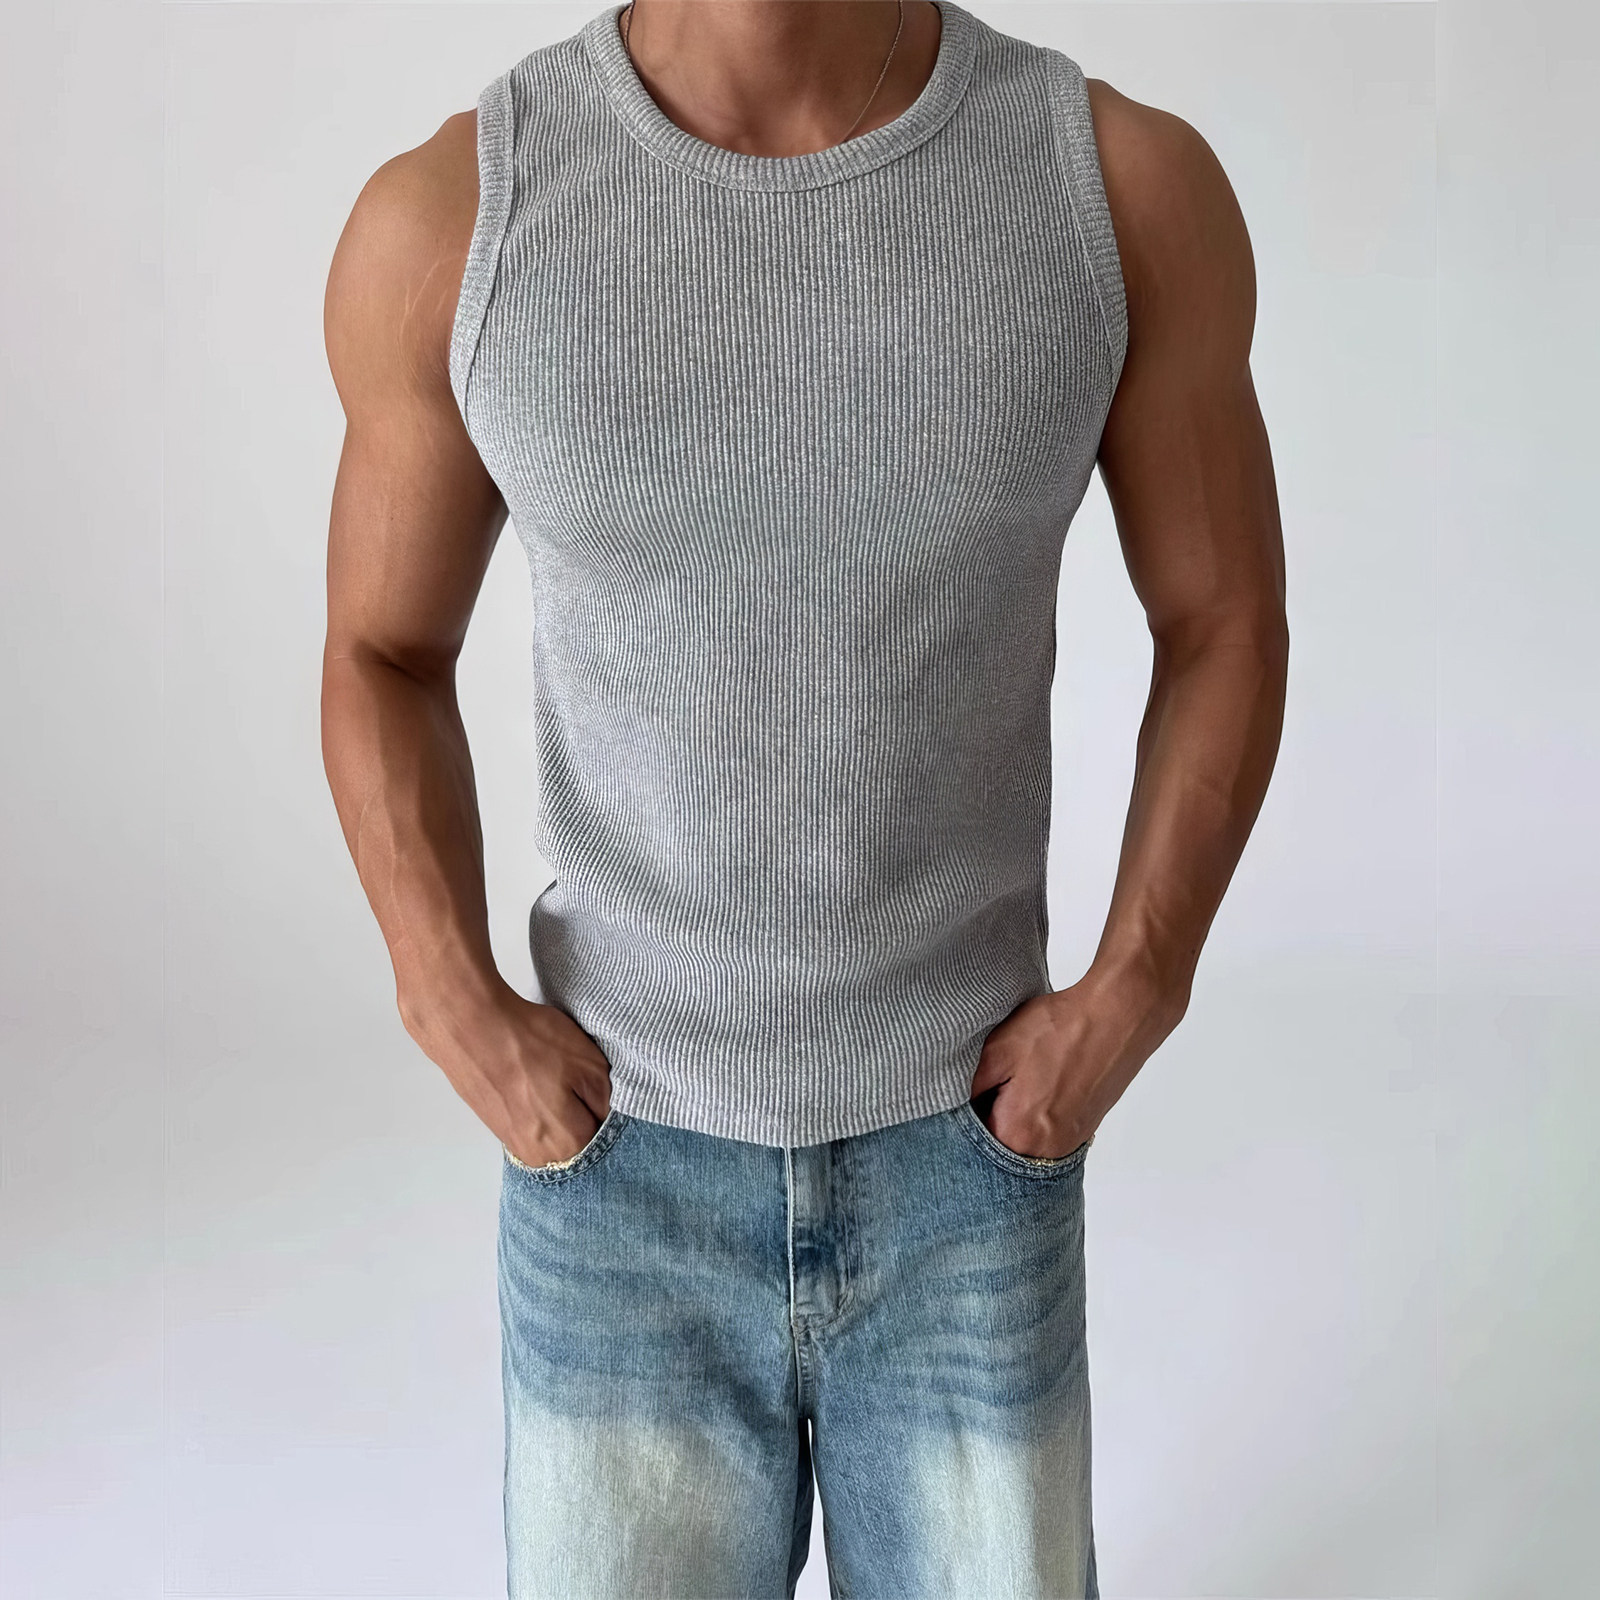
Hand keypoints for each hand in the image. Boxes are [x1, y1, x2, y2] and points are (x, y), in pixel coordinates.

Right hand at [402, 982, 612, 1167]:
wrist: (471, 1025)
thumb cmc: (533, 1043)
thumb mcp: (590, 1065)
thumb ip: (607, 1100)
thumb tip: (609, 1118)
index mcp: (568, 1146)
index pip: (606, 1136)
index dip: (606, 1105)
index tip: (597, 1082)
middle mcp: (539, 1157)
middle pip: (579, 1138)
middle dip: (583, 1110)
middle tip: (573, 1076)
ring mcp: (514, 1143)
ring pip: (555, 1130)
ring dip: (559, 1107)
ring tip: (550, 1075)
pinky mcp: (497, 1126)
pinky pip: (532, 1122)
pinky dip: (537, 1103)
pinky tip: (533, 1079)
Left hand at [970, 970, 1179, 1159]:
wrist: (1116, 1017)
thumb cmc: (1057, 1030)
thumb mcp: (997, 1051)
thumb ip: (971, 1088)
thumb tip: (957, 1107)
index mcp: (1016, 1134)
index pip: (971, 1143)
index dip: (964, 1117)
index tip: (966, 1095)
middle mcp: (1045, 1150)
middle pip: (999, 1147)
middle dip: (990, 1118)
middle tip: (993, 1084)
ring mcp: (1068, 1143)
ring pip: (1024, 1141)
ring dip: (1015, 1118)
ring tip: (1019, 1082)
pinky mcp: (1084, 1130)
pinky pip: (1047, 1134)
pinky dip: (1038, 1115)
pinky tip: (1040, 1085)